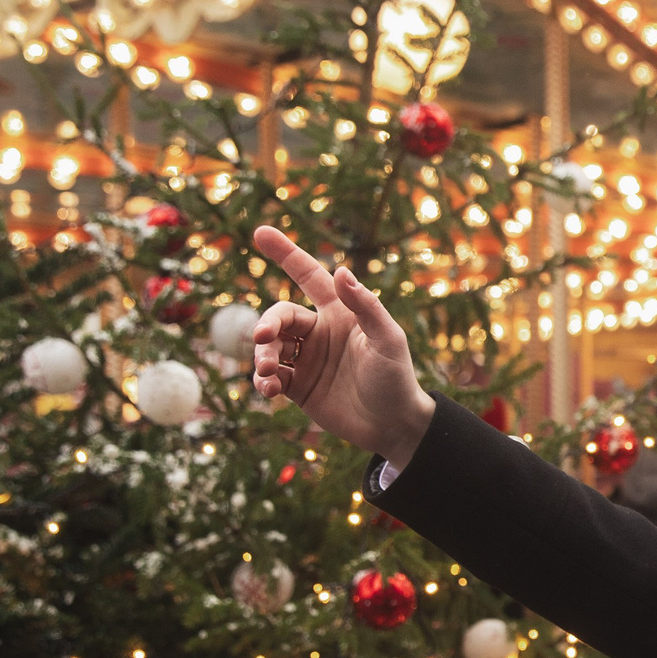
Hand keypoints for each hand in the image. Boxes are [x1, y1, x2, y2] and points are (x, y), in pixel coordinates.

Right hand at [249, 225, 435, 466]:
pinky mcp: (298, 387)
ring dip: (263, 358)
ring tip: (269, 375)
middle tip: (265, 339)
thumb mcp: (387, 340)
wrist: (393, 425)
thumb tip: (341, 270)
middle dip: (267, 325)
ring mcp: (306, 359)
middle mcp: (320, 332)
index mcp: (340, 313)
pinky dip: (264, 382)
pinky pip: (270, 378)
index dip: (286, 253)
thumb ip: (366, 306)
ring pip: (270, 348)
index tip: (260, 231)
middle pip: (280, 316)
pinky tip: (270, 391)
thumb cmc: (396, 378)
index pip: (309, 275)